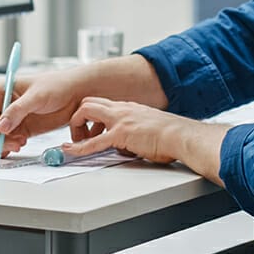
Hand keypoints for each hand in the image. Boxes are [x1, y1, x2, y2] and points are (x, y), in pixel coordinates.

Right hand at [0, 71, 82, 156]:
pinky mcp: (23, 130)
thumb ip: (18, 110)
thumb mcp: (37, 96)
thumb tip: (1, 126)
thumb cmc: (57, 85)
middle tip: (11, 143)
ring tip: (21, 143)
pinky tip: (18, 147)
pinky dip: (10, 148)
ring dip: (5, 144)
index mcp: (1, 91)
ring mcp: (13, 119)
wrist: (76, 94)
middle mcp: (4, 105)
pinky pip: (9, 142)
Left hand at [64, 97, 187, 163]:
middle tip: (78, 135)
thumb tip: (125, 147)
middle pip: (88, 102)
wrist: (181, 136)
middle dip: (78, 118)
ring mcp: (120, 119)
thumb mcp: (147, 130)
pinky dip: (79, 147)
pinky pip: (93, 141)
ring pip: (86, 111)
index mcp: (128, 108)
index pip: (101, 104)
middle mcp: (122, 109)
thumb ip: (132, 135)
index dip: (90, 117)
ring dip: (75, 127)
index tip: (88, 131)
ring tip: (75, 143)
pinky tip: (72, 151)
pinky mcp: (121, 133)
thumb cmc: (171, 137)